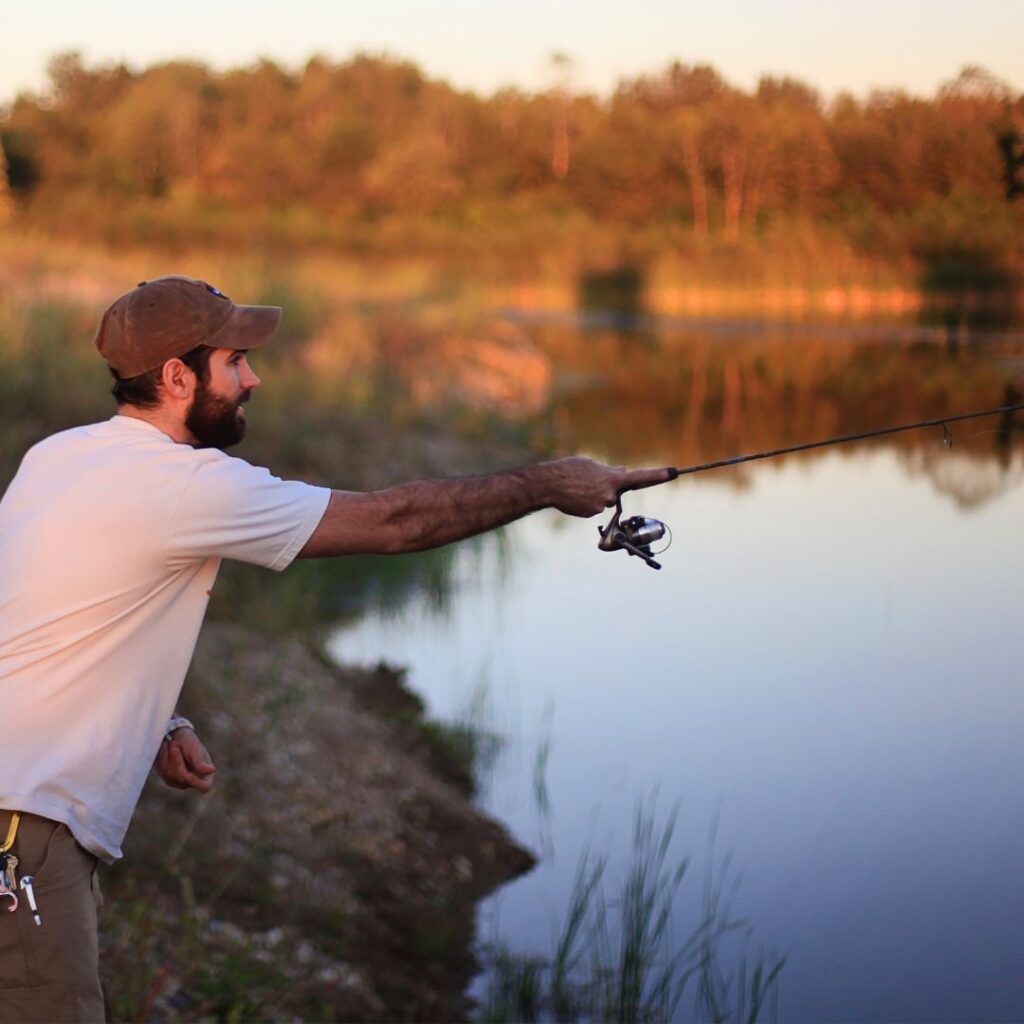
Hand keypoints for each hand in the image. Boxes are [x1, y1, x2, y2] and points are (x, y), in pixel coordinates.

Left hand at [155, 728, 215, 792]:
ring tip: (172, 743)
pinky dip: (164, 760)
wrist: (173, 734)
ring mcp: (181, 780)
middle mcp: (194, 779)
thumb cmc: (188, 740)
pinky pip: (164, 774)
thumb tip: (211, 770)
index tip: (188, 774)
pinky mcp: (169, 778)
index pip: (205, 787)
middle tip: (174, 743)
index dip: (196, 783)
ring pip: (172, 777)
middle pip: (184, 780)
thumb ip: (200, 761)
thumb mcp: (194, 749)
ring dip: (169, 758)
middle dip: (177, 761)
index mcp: (206, 773)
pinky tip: (166, 750)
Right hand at [544, 457, 672, 516]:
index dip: (657, 475)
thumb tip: (621, 472)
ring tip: (577, 487)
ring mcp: (600, 506)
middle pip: (615, 492)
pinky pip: (593, 507)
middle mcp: (609, 495)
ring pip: (603, 500)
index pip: (640, 477)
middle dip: (606, 487)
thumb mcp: (591, 465)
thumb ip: (609, 471)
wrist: (549, 485)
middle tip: (588, 480)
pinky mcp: (590, 514)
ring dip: (593, 494)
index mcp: (612, 479)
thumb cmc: (569, 470)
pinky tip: (574, 496)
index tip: (673, 472)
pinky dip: (586, 502)